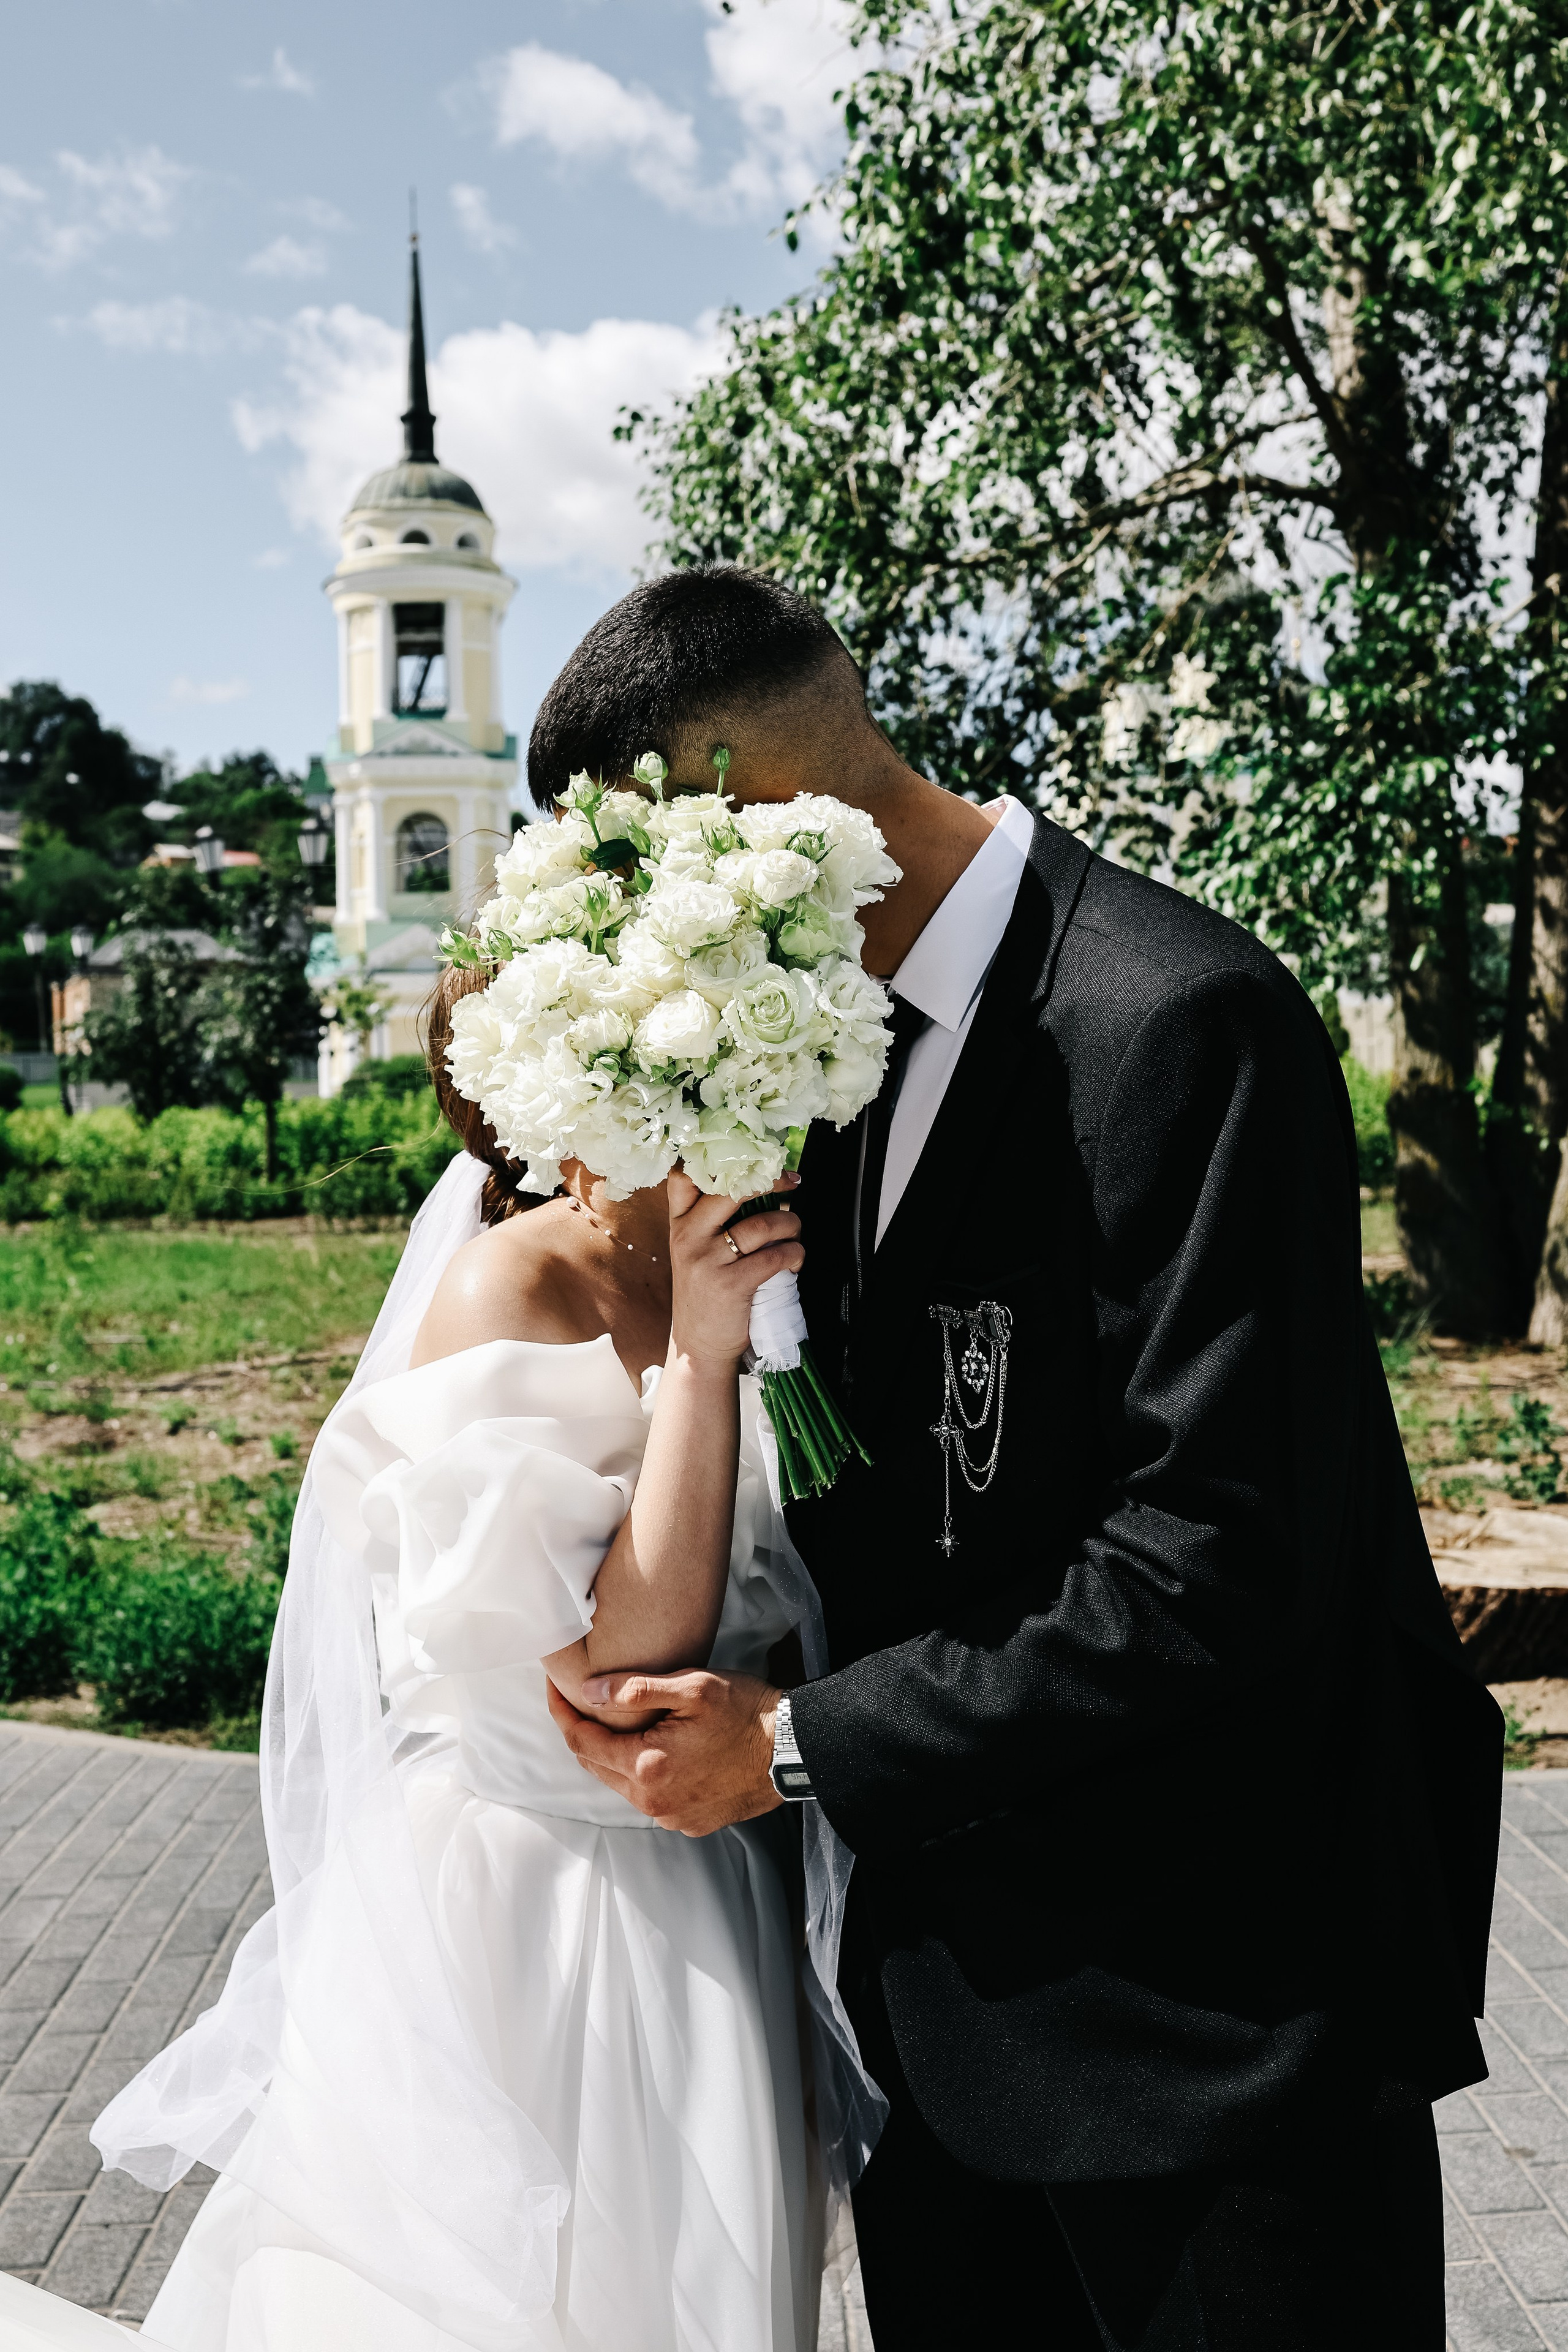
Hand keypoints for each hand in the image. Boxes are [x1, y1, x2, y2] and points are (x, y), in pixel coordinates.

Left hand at [546, 1667, 781, 1834]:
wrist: (793, 1751)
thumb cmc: (747, 1712)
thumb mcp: (693, 1687)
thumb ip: (636, 1690)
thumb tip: (588, 1692)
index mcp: (647, 1766)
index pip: (582, 1741)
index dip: (562, 1713)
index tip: (553, 1690)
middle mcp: (653, 1801)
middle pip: (596, 1766)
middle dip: (582, 1733)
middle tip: (578, 1701)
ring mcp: (671, 1817)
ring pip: (621, 1784)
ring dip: (611, 1755)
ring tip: (614, 1723)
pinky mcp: (689, 1823)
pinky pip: (649, 1798)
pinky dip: (641, 1774)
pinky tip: (653, 1750)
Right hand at [666, 1168, 802, 1369]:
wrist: (699, 1346)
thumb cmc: (705, 1293)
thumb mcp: (693, 1251)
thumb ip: (709, 1219)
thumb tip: (759, 1182)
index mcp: (680, 1224)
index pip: (685, 1176)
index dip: (719, 1159)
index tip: (752, 1156)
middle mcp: (689, 1237)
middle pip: (732, 1189)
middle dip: (771, 1180)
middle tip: (791, 1182)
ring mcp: (709, 1261)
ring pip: (763, 1223)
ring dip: (791, 1224)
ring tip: (795, 1233)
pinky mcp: (732, 1284)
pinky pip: (776, 1256)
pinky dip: (794, 1254)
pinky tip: (794, 1260)